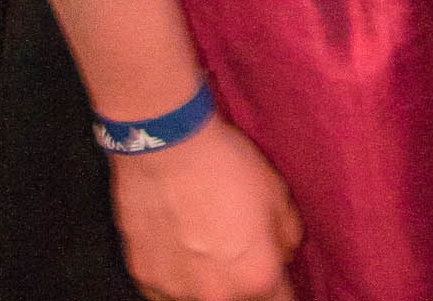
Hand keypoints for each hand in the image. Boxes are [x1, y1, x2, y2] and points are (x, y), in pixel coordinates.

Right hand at [109, 112, 302, 300]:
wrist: (167, 147)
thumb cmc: (223, 165)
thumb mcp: (277, 192)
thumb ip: (287, 235)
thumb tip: (282, 252)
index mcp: (257, 277)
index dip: (278, 283)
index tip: (271, 269)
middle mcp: (218, 296)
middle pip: (239, 300)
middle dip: (242, 279)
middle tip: (233, 245)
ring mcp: (177, 292)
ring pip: (200, 297)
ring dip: (206, 280)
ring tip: (200, 241)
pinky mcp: (145, 279)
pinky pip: (166, 290)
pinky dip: (174, 275)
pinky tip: (175, 244)